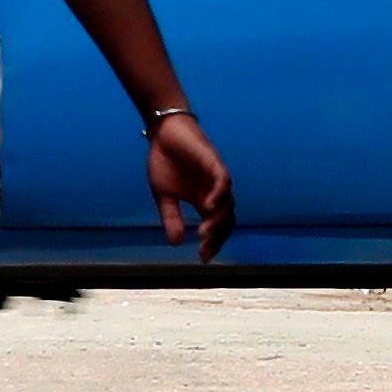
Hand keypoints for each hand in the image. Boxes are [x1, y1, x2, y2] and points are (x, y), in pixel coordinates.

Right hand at [147, 110, 232, 261]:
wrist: (163, 133)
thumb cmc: (165, 161)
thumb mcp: (164, 196)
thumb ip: (171, 218)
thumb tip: (176, 243)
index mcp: (204, 201)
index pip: (216, 228)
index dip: (212, 244)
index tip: (203, 258)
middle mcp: (214, 193)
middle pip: (226, 220)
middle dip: (217, 237)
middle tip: (204, 249)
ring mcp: (216, 178)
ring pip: (228, 204)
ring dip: (218, 220)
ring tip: (204, 233)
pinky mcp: (214, 163)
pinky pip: (223, 182)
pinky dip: (218, 195)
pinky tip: (208, 207)